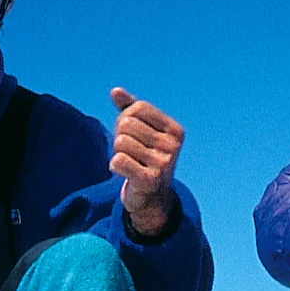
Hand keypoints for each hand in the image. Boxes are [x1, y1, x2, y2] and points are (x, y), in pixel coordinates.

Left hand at [107, 87, 184, 239]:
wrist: (152, 198)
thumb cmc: (144, 158)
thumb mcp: (141, 131)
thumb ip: (128, 109)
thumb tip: (115, 92)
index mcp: (174, 130)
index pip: (137, 108)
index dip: (126, 118)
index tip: (133, 135)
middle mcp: (173, 145)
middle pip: (126, 124)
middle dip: (121, 137)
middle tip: (131, 153)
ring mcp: (163, 163)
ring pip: (120, 142)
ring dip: (118, 153)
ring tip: (130, 163)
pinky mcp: (150, 180)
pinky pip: (118, 160)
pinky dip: (115, 166)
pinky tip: (126, 173)